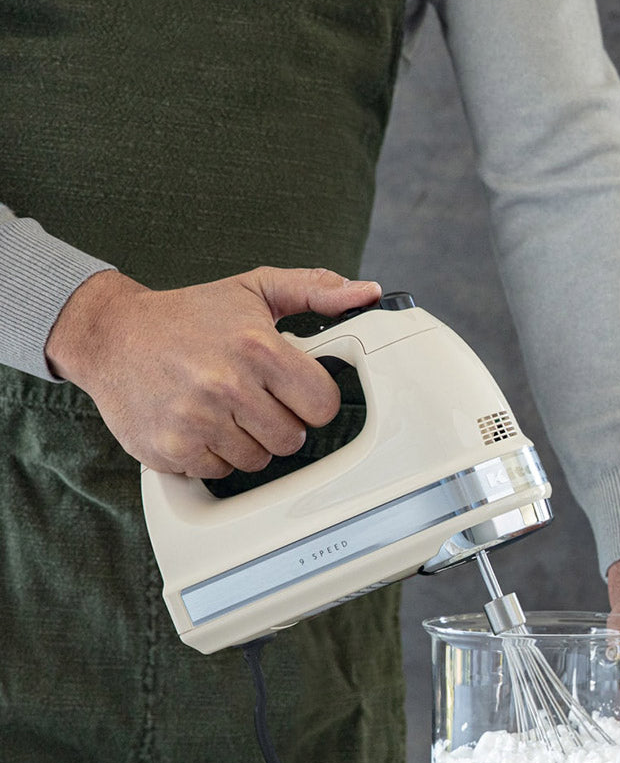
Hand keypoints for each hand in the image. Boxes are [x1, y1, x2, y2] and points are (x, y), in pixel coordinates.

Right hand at [46, 266, 380, 476]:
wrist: (110, 335)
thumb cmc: (188, 315)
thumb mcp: (255, 289)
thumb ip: (316, 290)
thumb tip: (366, 293)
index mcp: (257, 347)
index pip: (322, 405)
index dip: (310, 400)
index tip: (293, 390)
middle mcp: (227, 385)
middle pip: (291, 439)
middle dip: (278, 421)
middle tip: (252, 398)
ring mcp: (197, 421)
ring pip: (257, 461)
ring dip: (246, 441)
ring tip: (221, 408)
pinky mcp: (171, 449)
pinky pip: (219, 473)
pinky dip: (212, 455)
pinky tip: (198, 423)